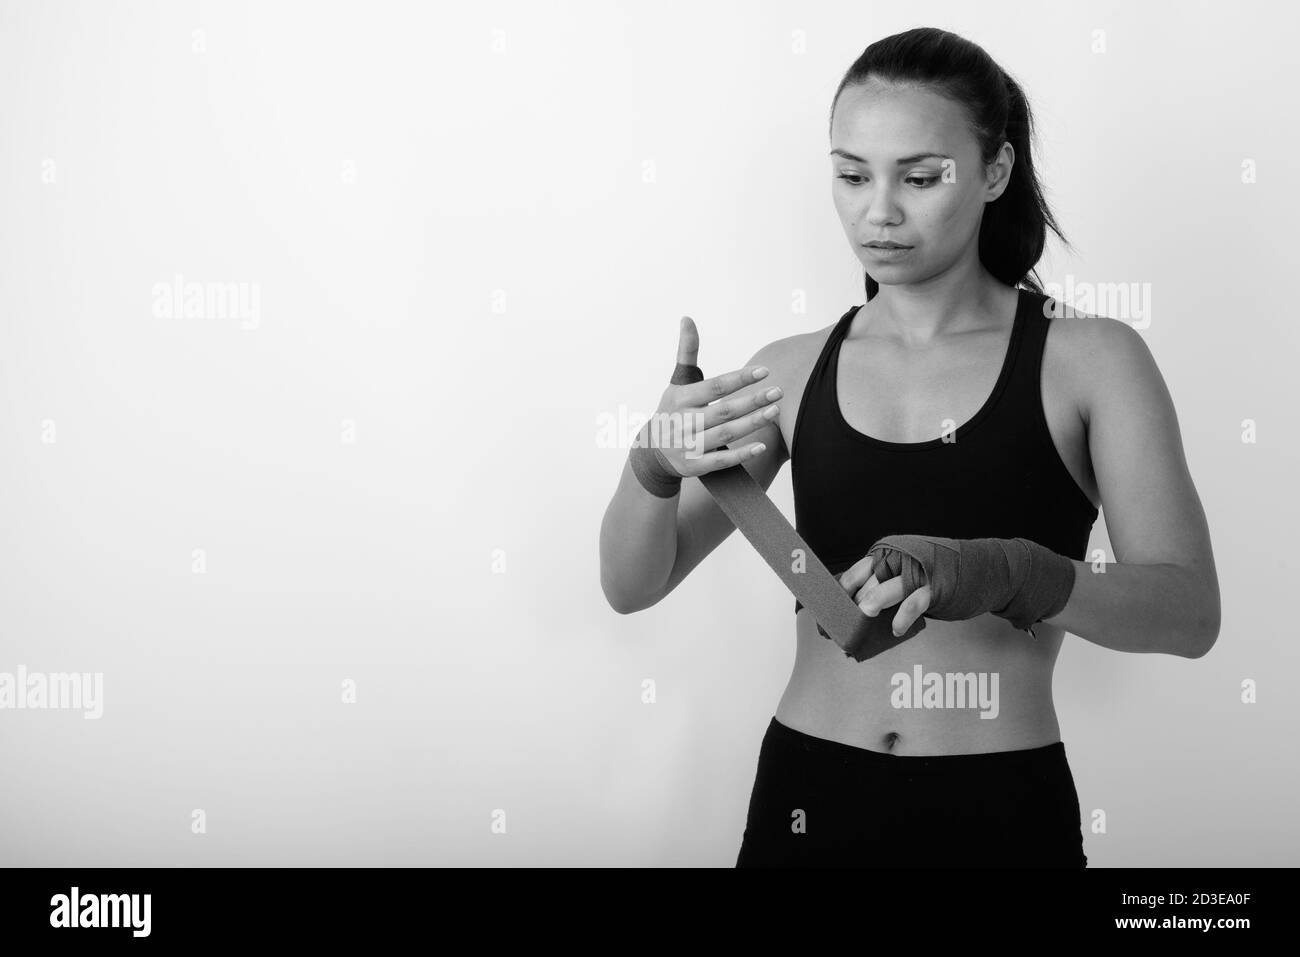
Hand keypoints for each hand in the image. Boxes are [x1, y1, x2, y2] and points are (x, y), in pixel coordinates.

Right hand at [641, 316, 783, 477]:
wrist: (651, 452)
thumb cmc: (672, 410)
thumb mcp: (677, 382)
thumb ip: (687, 352)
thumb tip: (687, 318)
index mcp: (681, 399)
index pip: (714, 387)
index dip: (739, 379)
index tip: (764, 371)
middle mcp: (684, 421)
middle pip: (724, 411)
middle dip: (753, 400)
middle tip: (778, 391)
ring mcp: (689, 445)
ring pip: (726, 434)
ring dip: (752, 423)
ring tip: (775, 410)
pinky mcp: (694, 466)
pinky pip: (721, 460)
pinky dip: (741, 454)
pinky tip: (762, 446)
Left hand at [838, 551, 932, 638]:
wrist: (976, 568)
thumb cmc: (932, 574)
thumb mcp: (904, 569)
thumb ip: (882, 582)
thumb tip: (855, 607)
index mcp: (888, 553)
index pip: (857, 572)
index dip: (842, 592)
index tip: (832, 609)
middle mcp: (899, 559)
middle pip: (867, 584)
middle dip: (855, 605)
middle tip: (847, 624)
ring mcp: (916, 572)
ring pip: (884, 589)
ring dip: (871, 605)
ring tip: (863, 620)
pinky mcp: (933, 588)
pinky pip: (911, 605)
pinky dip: (901, 619)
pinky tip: (896, 630)